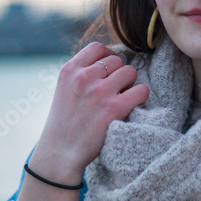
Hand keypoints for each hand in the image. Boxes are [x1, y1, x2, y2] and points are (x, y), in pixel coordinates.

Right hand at [35, 41, 149, 175]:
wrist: (60, 153)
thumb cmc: (64, 123)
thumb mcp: (63, 89)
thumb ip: (81, 73)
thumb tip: (110, 60)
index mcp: (69, 70)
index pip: (97, 47)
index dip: (107, 57)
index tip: (108, 71)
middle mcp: (84, 77)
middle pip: (116, 60)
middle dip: (118, 73)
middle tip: (115, 90)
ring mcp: (99, 92)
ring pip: (130, 72)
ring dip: (130, 84)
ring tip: (122, 97)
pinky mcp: (114, 108)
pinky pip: (141, 90)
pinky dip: (140, 96)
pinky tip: (132, 104)